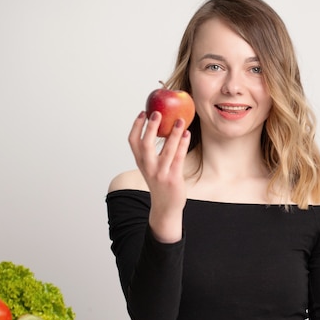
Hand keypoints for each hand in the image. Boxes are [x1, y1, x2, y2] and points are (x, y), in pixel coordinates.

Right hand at [128, 110, 190, 242]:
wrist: (165, 207)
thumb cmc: (160, 183)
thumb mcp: (152, 167)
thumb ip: (153, 152)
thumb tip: (163, 129)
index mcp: (140, 162)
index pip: (132, 141)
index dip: (136, 126)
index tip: (142, 113)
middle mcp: (147, 167)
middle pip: (145, 144)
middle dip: (151, 127)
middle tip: (158, 112)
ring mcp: (160, 173)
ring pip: (166, 150)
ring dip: (173, 134)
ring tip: (180, 120)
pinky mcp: (173, 177)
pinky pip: (178, 158)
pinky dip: (183, 144)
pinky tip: (187, 134)